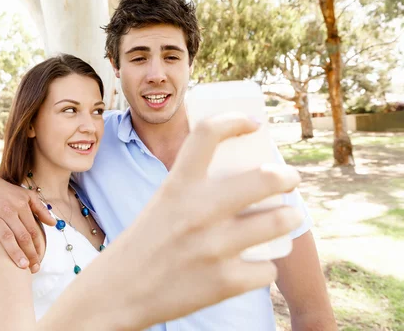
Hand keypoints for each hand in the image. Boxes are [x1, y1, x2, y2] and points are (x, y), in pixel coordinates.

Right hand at [0, 174, 55, 271]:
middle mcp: (7, 211)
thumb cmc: (8, 193)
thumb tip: (54, 224)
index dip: (38, 246)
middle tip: (34, 268)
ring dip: (14, 253)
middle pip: (21, 235)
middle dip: (29, 253)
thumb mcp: (27, 196)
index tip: (40, 259)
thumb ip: (41, 209)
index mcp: (21, 206)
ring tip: (22, 267)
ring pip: (6, 237)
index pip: (32, 230)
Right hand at [45, 113, 303, 329]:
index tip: (253, 124)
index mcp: (178, 185)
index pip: (207, 132)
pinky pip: (268, 268)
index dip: (235, 119)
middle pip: (266, 177)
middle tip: (290, 180)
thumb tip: (246, 178)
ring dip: (291, 217)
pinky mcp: (225, 282)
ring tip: (288, 217)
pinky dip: (265, 266)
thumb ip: (196, 189)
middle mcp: (198, 211)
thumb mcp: (164, 203)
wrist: (120, 291)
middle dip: (287, 176)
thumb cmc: (146, 242)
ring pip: (280, 221)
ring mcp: (214, 247)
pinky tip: (254, 265)